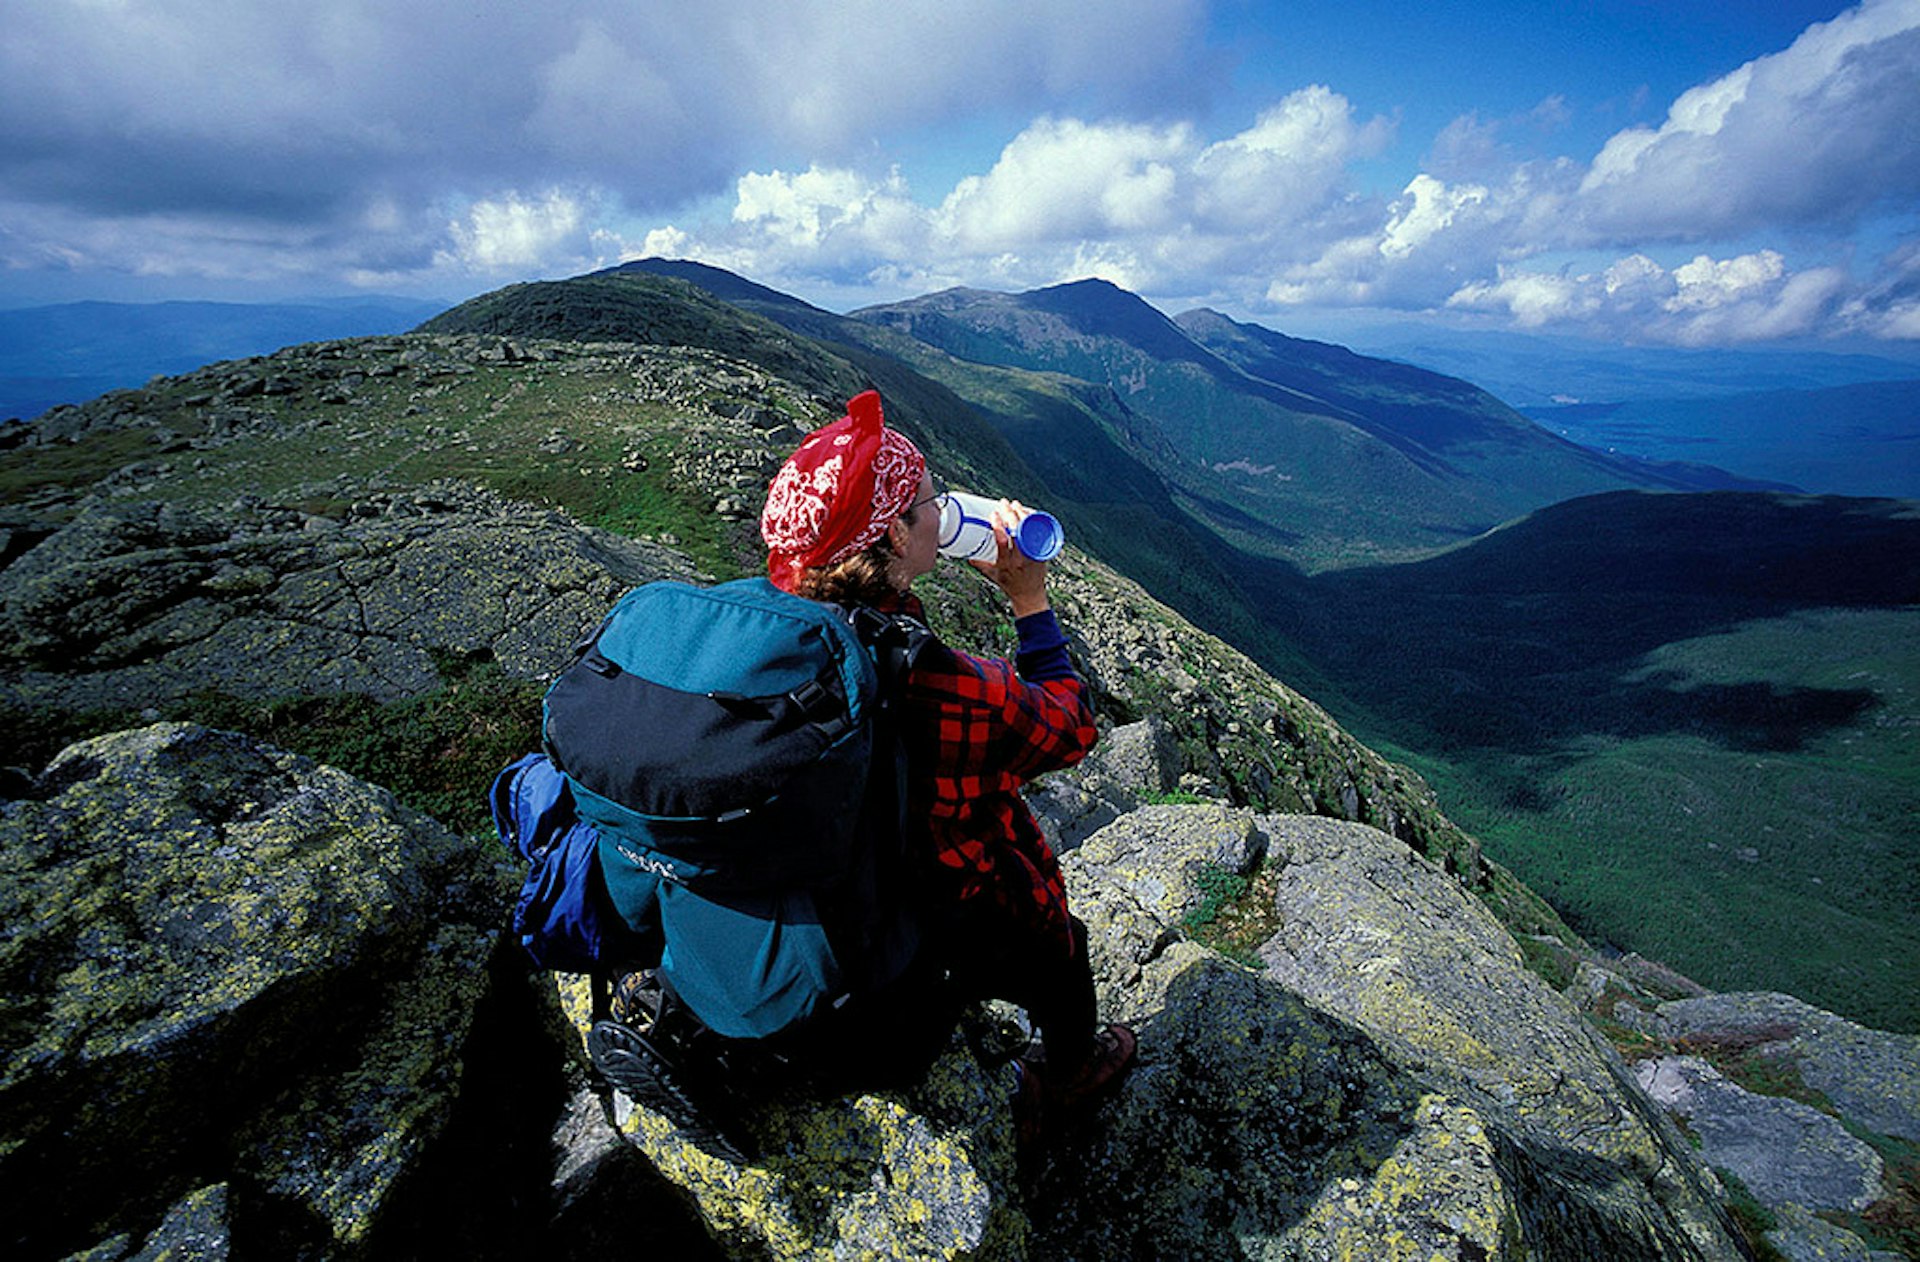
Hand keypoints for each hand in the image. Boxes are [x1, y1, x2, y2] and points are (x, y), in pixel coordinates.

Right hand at [967, 499, 1049, 617]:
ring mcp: (1032, 555)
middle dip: (1010, 514)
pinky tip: (1030, 513)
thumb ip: (981, 564)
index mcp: (1006, 563)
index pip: (1002, 541)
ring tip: (1016, 504)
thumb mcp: (993, 575)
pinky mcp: (1041, 552)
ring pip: (1030, 530)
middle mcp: (1020, 558)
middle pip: (1017, 531)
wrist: (1030, 595)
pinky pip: (1039, 534)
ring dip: (1023, 514)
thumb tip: (968, 556)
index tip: (993, 514)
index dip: (998, 525)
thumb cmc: (1010, 585)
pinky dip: (1035, 522)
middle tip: (1004, 503)